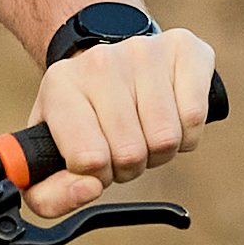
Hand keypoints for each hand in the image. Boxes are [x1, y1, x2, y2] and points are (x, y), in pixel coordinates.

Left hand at [25, 22, 217, 221]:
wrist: (110, 65)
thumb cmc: (83, 118)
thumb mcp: (51, 154)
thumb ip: (49, 196)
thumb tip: (88, 190)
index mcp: (60, 86)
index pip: (88, 159)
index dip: (98, 176)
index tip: (96, 162)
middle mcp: (99, 62)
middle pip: (131, 153)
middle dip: (130, 166)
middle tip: (122, 147)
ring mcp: (143, 51)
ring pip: (166, 139)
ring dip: (160, 151)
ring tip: (144, 132)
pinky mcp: (183, 48)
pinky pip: (194, 117)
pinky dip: (188, 133)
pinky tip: (170, 116)